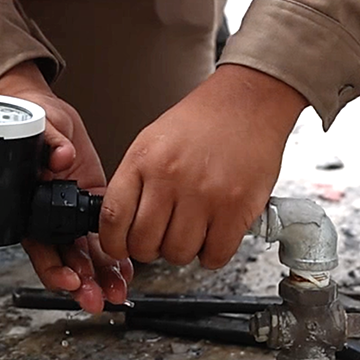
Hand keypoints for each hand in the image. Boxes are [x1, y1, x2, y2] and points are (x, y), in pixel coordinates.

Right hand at [0, 62, 132, 313]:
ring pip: (85, 253)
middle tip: (98, 298)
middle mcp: (49, 213)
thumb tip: (61, 156)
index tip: (69, 279)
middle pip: (64, 258)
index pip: (39, 245)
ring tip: (117, 292)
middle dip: (81, 283)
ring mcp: (70, 211)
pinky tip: (127, 267)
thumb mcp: (37, 123)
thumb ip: (47, 141)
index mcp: (28, 202)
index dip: (53, 267)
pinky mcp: (91, 203)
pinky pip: (102, 234)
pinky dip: (115, 252)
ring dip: (100, 275)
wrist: (46, 113)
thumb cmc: (32, 118)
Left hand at [99, 64, 307, 269]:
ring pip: (178, 254)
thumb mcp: (152, 140)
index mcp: (143, 159)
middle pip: (144, 243)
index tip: (119, 248)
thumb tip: (122, 223)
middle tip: (159, 238)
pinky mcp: (236, 209)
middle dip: (149, 249)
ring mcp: (203, 195)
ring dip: (182, 250)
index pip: (113, 216)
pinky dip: (212, 253)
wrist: (247, 104)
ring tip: (191, 230)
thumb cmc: (202, 121)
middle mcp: (169, 178)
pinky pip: (215, 255)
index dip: (112, 242)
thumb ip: (136, 180)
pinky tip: (214, 233)